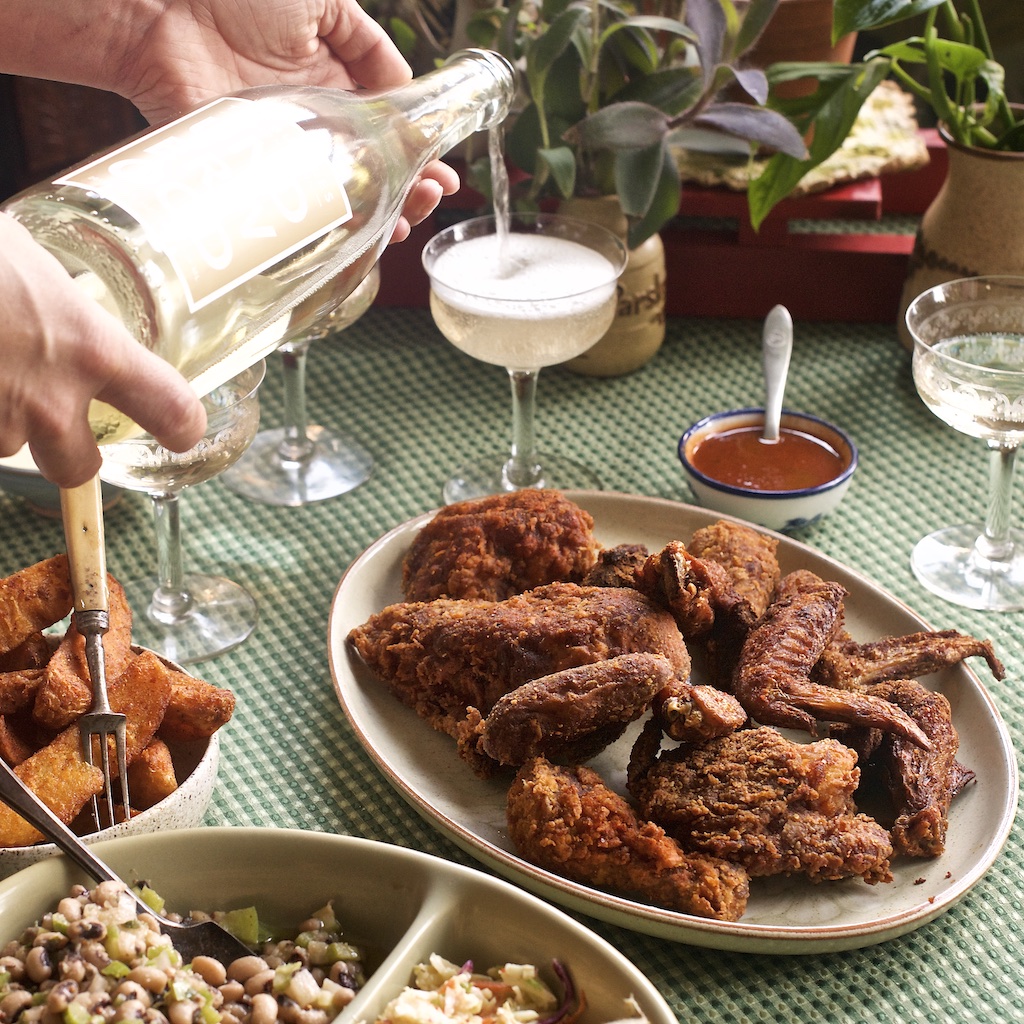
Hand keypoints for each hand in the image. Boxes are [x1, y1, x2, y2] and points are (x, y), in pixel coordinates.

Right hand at [0, 215, 207, 487]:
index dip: (178, 425)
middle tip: (42, 408)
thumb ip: (58, 306)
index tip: (178, 430)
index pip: (171, 409)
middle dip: (64, 449)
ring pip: (4, 446)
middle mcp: (51, 400)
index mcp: (92, 348)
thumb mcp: (28, 262)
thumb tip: (58, 307)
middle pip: (78, 468)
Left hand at [113, 0, 459, 236]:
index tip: (441, 169)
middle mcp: (313, 121)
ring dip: (383, 211)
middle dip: (409, 186)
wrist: (161, 11)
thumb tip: (403, 86)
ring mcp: (286, 152)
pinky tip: (366, 232)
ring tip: (406, 219)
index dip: (417, 148)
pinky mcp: (256, 174)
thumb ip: (365, 37)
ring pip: (345, 195)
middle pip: (371, 167)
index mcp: (331, 79)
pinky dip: (336, 226)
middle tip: (431, 197)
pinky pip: (301, 210)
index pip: (385, 126)